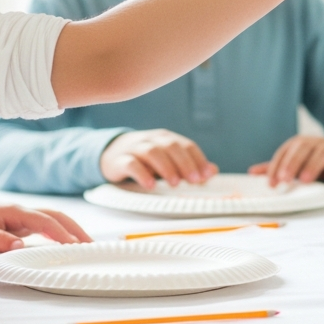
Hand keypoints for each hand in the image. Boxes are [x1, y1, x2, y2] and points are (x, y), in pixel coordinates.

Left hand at [0, 196, 90, 251]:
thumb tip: (21, 246)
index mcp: (15, 211)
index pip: (45, 221)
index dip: (61, 233)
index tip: (75, 246)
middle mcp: (22, 211)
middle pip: (56, 216)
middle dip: (76, 229)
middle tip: (92, 245)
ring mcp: (22, 215)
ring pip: (53, 218)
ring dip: (70, 229)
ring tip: (85, 244)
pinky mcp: (19, 221)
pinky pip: (45, 225)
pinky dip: (59, 231)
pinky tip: (65, 242)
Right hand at [100, 129, 218, 188]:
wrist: (110, 153)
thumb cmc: (145, 159)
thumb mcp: (167, 159)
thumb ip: (189, 164)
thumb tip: (212, 171)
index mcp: (166, 138)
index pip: (186, 145)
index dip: (197, 160)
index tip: (205, 176)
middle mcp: (151, 140)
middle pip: (171, 146)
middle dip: (184, 163)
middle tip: (194, 181)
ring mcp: (134, 148)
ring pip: (152, 152)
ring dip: (166, 167)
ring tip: (175, 183)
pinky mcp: (119, 160)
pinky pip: (131, 163)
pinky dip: (142, 173)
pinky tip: (150, 185)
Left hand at [249, 136, 323, 187]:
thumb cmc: (316, 160)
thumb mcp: (296, 163)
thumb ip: (277, 167)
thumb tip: (252, 172)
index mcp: (300, 144)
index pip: (285, 152)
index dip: (277, 166)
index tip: (272, 183)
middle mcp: (316, 144)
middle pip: (303, 148)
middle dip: (292, 163)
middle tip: (285, 179)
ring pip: (323, 153)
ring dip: (313, 166)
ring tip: (305, 180)